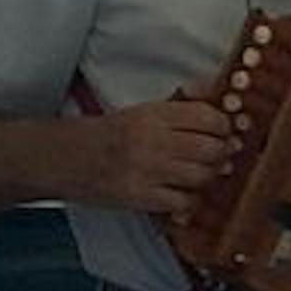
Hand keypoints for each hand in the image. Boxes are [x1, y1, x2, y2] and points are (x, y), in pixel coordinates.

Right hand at [69, 92, 243, 221]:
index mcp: (154, 114)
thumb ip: (179, 103)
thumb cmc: (108, 135)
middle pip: (212, 149)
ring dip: (207, 177)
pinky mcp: (141, 197)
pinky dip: (189, 201)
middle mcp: (153, 140)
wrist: (67, 158)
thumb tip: (209, 89)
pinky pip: (184, 202)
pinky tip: (181, 194)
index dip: (223, 127)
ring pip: (203, 176)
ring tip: (199, 173)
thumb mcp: (142, 110)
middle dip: (221, 154)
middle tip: (218, 156)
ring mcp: (148, 170)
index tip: (223, 132)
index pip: (209, 117)